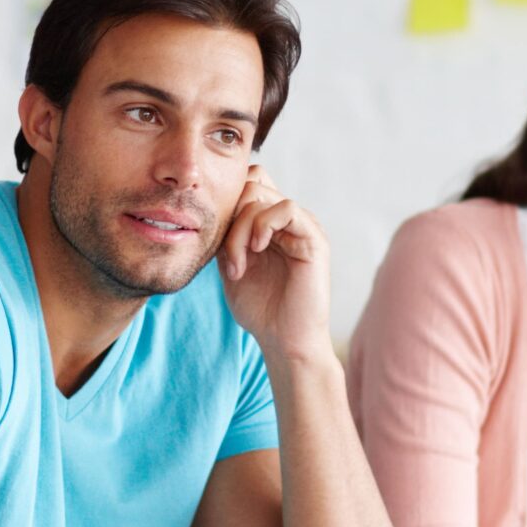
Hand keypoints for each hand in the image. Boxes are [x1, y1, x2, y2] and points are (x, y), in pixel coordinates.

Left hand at [219, 166, 333, 365]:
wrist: (284, 342)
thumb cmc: (261, 311)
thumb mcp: (231, 265)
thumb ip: (226, 236)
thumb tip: (211, 211)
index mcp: (271, 225)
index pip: (249, 185)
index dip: (227, 203)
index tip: (216, 243)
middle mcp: (289, 221)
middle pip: (251, 186)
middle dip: (229, 218)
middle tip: (226, 258)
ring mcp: (303, 227)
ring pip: (263, 197)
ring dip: (240, 231)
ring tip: (237, 266)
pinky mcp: (314, 238)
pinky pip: (287, 208)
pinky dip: (263, 225)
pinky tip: (256, 251)